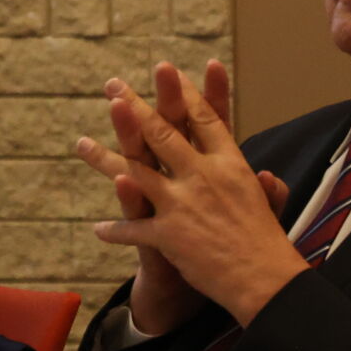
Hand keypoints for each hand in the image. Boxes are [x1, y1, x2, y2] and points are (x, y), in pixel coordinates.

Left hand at [76, 61, 302, 326]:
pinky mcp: (168, 234)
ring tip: (81, 144)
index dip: (184, 93)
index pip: (203, 119)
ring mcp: (182, 202)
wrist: (265, 280)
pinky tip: (98, 229)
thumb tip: (267, 174)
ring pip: (135, 170)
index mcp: (230, 163)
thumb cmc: (268, 242)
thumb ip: (266, 187)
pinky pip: (133, 229)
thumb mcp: (268, 205)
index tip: (168, 70)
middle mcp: (202, 175)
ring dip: (104, 157)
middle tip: (112, 86)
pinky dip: (115, 230)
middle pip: (162, 132)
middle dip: (134, 106)